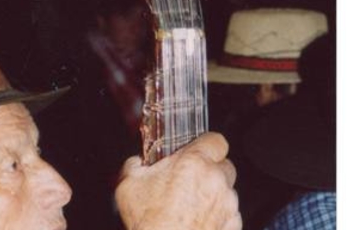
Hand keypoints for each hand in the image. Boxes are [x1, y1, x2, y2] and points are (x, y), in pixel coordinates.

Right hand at [115, 132, 240, 229]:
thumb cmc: (149, 223)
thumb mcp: (128, 184)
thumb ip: (135, 163)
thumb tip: (137, 161)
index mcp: (194, 162)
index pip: (216, 139)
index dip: (206, 144)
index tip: (197, 150)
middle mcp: (216, 180)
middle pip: (224, 165)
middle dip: (209, 170)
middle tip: (188, 180)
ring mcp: (227, 205)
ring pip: (227, 190)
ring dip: (213, 194)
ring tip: (189, 206)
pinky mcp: (232, 226)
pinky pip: (230, 214)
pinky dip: (218, 215)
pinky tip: (196, 221)